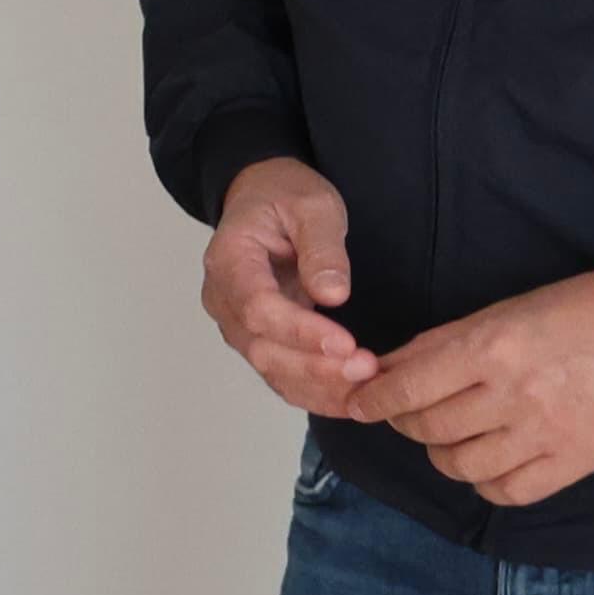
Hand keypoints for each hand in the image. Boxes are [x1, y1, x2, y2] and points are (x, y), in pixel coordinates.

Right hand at [200, 160, 374, 412]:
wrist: (263, 199)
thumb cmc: (283, 196)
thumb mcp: (312, 205)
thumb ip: (321, 248)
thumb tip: (333, 294)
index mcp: (229, 261)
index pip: (257, 308)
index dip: (300, 331)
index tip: (346, 344)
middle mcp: (223, 301)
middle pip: (262, 349)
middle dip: (316, 366)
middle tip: (366, 369)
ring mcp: (237, 326)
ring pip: (272, 372)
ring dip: (320, 387)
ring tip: (369, 387)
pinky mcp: (259, 341)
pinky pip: (282, 377)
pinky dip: (317, 393)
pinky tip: (354, 397)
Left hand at [343, 261, 593, 506]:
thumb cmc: (587, 308)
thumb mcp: (511, 309)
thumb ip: (448, 341)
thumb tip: (390, 365)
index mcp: (493, 347)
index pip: (409, 387)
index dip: (374, 401)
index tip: (358, 404)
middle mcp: (514, 394)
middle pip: (429, 428)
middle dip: (406, 422)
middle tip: (408, 414)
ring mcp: (546, 433)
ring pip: (461, 465)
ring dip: (443, 454)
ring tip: (451, 437)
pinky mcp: (577, 461)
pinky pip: (509, 491)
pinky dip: (486, 482)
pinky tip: (488, 463)